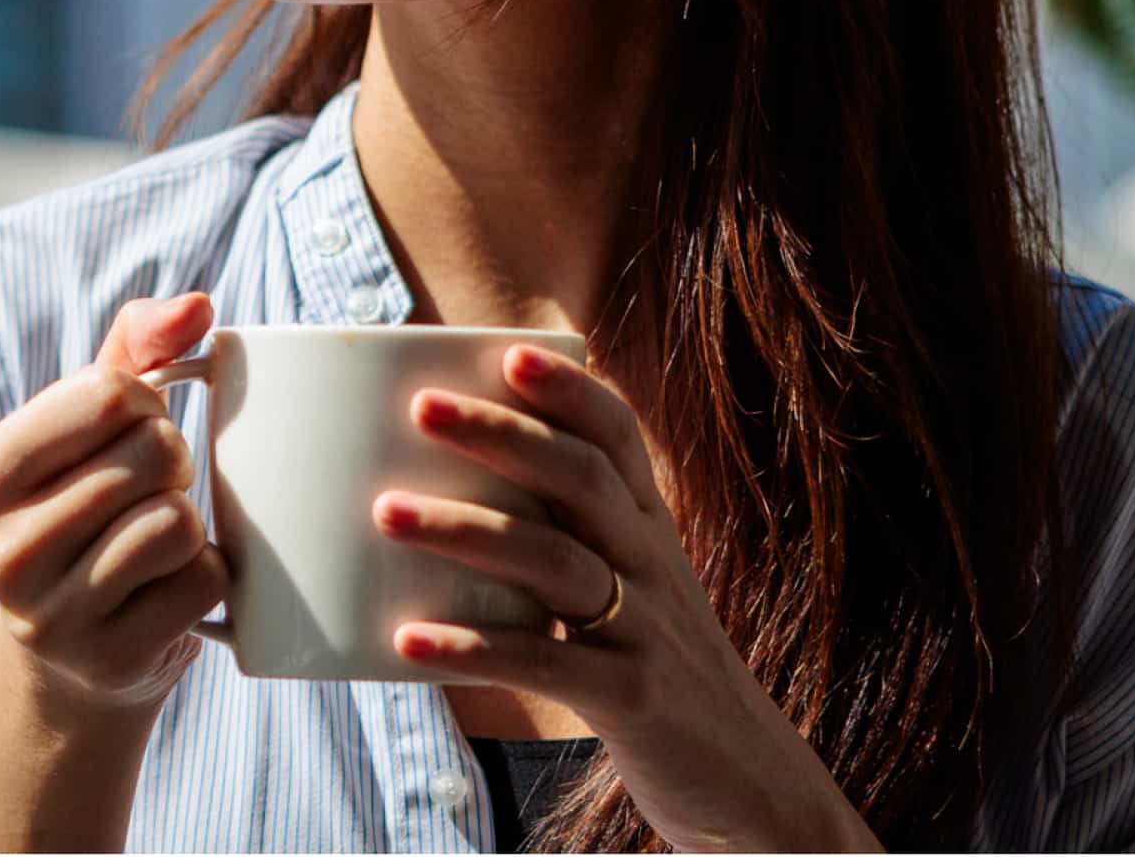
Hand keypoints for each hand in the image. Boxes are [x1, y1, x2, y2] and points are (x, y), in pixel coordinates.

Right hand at [0, 293, 229, 718]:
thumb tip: (199, 306)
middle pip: (151, 454)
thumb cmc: (87, 501)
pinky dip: (207, 575)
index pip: (110, 393)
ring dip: (188, 521)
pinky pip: (203, 582)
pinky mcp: (110, 664)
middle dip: (171, 461)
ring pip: (176, 522)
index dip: (147, 402)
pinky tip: (165, 589)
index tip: (131, 429)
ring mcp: (51, 619)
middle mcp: (0, 554)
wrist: (75, 649)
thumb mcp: (87, 420)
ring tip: (151, 539)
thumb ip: (138, 344)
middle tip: (147, 490)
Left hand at [371, 344, 883, 852]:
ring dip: (466, 530)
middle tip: (420, 408)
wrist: (748, 781)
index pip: (618, 436)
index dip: (569, 391)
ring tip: (386, 512)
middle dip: (500, 435)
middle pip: (580, 479)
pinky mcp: (631, 700)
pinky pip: (546, 663)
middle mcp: (652, 566)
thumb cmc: (657, 670)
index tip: (508, 353)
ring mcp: (646, 631)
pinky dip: (474, 649)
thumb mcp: (630, 591)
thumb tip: (454, 491)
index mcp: (649, 530)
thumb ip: (570, 538)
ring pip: (556, 561)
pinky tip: (409, 642)